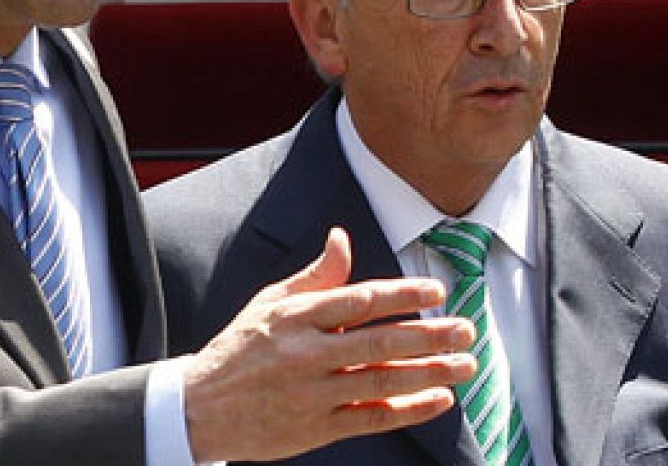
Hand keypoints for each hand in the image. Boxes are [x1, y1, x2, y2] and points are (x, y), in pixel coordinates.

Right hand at [181, 227, 476, 461]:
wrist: (200, 407)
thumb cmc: (240, 349)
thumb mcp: (270, 303)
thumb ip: (314, 275)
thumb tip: (341, 238)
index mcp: (297, 317)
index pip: (361, 300)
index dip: (403, 295)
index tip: (438, 292)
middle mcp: (307, 353)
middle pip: (380, 342)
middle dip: (430, 335)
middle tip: (466, 329)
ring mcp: (312, 393)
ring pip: (382, 381)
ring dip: (430, 372)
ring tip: (466, 364)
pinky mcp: (316, 429)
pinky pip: (371, 416)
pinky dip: (408, 409)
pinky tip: (439, 399)